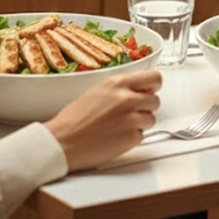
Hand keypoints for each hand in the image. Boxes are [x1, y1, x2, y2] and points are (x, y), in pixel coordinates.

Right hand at [45, 70, 161, 170]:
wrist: (63, 141)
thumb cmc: (74, 118)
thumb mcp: (98, 91)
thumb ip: (121, 88)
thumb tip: (139, 89)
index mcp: (118, 83)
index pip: (154, 77)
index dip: (154, 85)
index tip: (151, 90)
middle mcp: (127, 98)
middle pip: (155, 100)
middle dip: (146, 107)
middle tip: (131, 113)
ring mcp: (131, 118)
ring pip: (151, 119)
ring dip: (140, 124)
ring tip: (120, 126)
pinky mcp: (131, 138)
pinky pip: (141, 136)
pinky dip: (132, 138)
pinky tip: (116, 137)